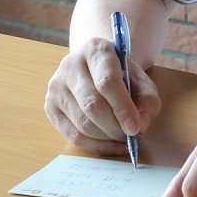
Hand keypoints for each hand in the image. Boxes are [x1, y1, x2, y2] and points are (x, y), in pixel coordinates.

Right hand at [44, 38, 162, 155]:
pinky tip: (112, 146)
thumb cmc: (123, 75)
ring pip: (81, 122)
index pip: (107, 82)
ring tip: (124, 140)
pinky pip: (72, 134)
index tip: (136, 128)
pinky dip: (95, 146)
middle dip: (115, 127)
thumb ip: (147, 102)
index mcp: (96, 50)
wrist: (97, 68)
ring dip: (106, 138)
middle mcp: (70, 65)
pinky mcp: (50, 107)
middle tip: (132, 137)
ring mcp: (56, 86)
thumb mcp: (143, 81)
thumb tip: (139, 129)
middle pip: (92, 104)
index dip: (122, 108)